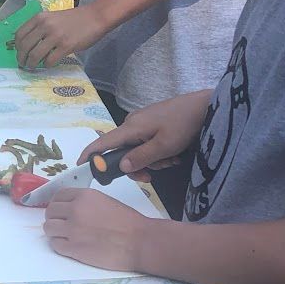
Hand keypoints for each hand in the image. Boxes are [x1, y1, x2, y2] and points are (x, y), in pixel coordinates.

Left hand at [14, 5, 101, 70]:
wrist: (95, 17)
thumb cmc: (74, 18)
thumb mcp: (52, 17)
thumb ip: (40, 27)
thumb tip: (28, 45)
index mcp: (40, 18)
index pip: (19, 35)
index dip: (17, 47)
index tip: (20, 53)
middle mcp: (45, 26)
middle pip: (24, 46)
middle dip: (21, 58)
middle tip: (23, 64)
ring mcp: (55, 36)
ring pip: (35, 55)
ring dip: (31, 64)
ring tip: (33, 67)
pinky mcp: (66, 46)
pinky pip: (50, 60)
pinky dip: (47, 65)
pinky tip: (49, 64)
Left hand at [43, 187, 151, 270]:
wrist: (139, 241)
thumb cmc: (129, 222)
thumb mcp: (105, 201)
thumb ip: (86, 203)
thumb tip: (71, 208)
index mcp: (84, 196)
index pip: (58, 196)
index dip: (58, 204)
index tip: (61, 211)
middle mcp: (75, 210)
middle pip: (50, 211)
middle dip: (54, 218)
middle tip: (63, 225)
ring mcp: (72, 229)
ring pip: (48, 228)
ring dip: (55, 232)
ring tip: (65, 236)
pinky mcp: (73, 248)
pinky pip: (55, 244)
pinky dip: (60, 245)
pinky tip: (70, 246)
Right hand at [79, 92, 211, 179]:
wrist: (204, 106)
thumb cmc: (183, 124)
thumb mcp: (164, 146)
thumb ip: (141, 158)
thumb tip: (121, 166)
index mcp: (131, 128)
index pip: (103, 142)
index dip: (90, 155)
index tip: (80, 167)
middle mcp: (132, 124)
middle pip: (122, 151)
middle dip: (136, 166)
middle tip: (152, 177)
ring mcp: (143, 123)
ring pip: (137, 150)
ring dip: (152, 161)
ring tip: (172, 160)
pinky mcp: (153, 124)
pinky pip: (147, 143)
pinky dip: (157, 152)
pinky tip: (173, 154)